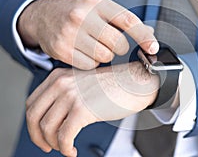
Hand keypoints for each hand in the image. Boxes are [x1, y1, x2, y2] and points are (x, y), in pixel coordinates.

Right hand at [18, 0, 158, 69]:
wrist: (44, 16)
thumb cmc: (79, 12)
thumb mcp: (100, 8)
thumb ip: (123, 20)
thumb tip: (150, 34)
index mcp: (97, 2)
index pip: (128, 21)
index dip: (144, 37)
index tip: (153, 48)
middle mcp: (82, 16)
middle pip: (118, 43)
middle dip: (121, 48)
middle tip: (113, 44)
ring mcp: (70, 33)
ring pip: (105, 56)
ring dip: (106, 55)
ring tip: (96, 46)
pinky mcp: (61, 49)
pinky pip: (90, 65)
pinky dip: (91, 63)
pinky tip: (84, 52)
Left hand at [25, 62, 158, 155]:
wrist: (136, 82)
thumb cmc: (114, 86)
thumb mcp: (82, 84)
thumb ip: (65, 95)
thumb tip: (52, 121)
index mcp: (58, 77)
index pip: (32, 103)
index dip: (33, 123)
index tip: (41, 134)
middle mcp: (61, 84)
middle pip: (34, 116)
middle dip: (37, 136)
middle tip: (47, 146)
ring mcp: (71, 96)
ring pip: (48, 129)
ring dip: (55, 144)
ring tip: (66, 148)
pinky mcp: (82, 110)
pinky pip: (64, 137)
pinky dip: (65, 149)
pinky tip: (73, 151)